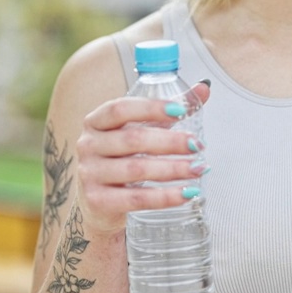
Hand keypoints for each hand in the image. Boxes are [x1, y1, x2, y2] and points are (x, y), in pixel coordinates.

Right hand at [76, 81, 211, 234]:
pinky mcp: (98, 201)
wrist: (98, 204)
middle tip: (198, 145)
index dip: (150, 108)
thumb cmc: (122, 158)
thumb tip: (203, 88)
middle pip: (133, 139)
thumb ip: (168, 110)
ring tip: (198, 168)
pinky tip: (187, 193)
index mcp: (96, 121)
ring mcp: (90, 174)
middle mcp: (88, 145)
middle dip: (170, 142)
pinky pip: (137, 199)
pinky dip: (165, 197)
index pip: (120, 109)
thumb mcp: (140, 130)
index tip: (180, 111)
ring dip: (173, 169)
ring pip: (137, 169)